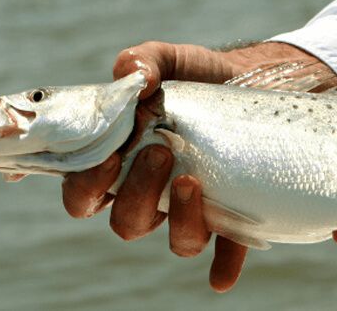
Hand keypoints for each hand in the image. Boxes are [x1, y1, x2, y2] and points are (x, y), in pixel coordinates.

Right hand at [61, 41, 336, 291]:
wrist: (252, 82)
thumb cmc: (197, 76)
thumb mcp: (169, 60)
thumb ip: (144, 61)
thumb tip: (133, 76)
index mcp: (121, 163)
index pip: (84, 194)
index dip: (85, 188)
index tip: (106, 157)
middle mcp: (153, 195)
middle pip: (127, 222)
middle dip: (137, 193)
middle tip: (159, 152)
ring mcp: (194, 209)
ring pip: (177, 240)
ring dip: (180, 220)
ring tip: (193, 180)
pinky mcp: (235, 214)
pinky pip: (227, 251)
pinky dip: (223, 266)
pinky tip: (222, 276)